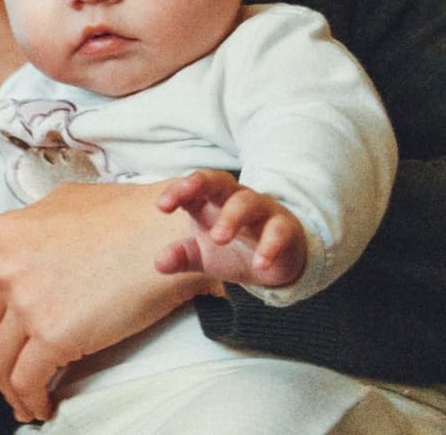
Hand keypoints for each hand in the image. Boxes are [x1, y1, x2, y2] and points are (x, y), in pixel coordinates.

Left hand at [0, 180, 215, 422]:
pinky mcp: (51, 335)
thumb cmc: (129, 215)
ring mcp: (24, 302)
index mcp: (0, 235)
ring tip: (27, 399)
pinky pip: (26, 381)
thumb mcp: (63, 202)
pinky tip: (43, 406)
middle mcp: (3, 267)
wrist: (169, 233)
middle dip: (0, 351)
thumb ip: (34, 227)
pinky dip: (30, 400)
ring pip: (0, 361)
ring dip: (11, 386)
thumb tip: (27, 248)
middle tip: (16, 366)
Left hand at [154, 169, 305, 288]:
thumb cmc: (234, 249)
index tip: (162, 206)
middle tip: (185, 202)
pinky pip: (278, 231)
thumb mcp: (203, 255)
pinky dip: (269, 246)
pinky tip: (260, 264)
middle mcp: (236, 198)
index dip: (177, 191)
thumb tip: (159, 263)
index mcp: (211, 200)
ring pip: (248, 202)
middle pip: (219, 181)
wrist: (277, 263)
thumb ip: (182, 256)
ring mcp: (262, 211)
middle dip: (200, 185)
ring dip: (232, 217)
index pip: (193, 187)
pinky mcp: (286, 228)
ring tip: (219, 239)